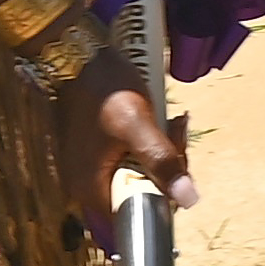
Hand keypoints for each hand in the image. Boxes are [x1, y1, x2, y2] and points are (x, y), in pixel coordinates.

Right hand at [59, 41, 191, 215]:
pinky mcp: (96, 150)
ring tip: (173, 119)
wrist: (76, 53)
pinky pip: (129, 156)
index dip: (166, 192)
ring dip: (161, 149)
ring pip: (139, 171)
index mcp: (92, 189)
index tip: (178, 159)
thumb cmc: (105, 89)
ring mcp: (90, 166)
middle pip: (142, 191)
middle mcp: (87, 185)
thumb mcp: (138, 123)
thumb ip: (161, 162)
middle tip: (178, 127)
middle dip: (167, 163)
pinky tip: (159, 117)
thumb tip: (189, 201)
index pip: (140, 212)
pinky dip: (147, 141)